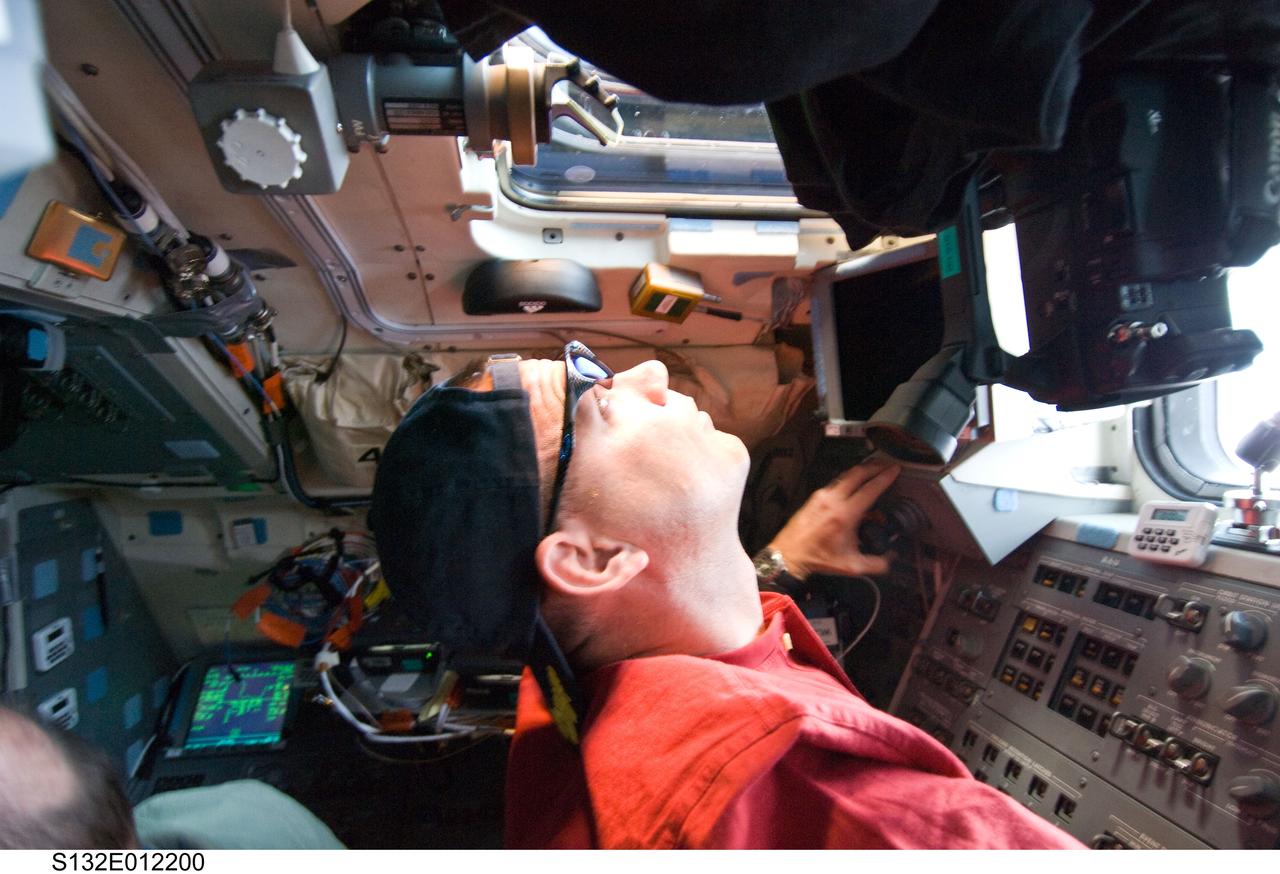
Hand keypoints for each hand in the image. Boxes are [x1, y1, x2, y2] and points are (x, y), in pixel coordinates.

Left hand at [767, 459, 900, 578]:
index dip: (885, 478)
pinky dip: (848, 479)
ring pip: (845, 476)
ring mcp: (822, 497)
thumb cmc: (816, 558)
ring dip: (861, 470)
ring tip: (873, 470)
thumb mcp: (851, 566)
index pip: (870, 489)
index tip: (895, 470)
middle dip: (875, 466)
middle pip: (857, 473)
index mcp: (844, 515)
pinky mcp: (814, 498)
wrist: (789, 555)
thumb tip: (891, 559)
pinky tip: (854, 485)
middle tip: (887, 464)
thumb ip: (876, 563)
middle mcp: (832, 501)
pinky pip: (835, 482)